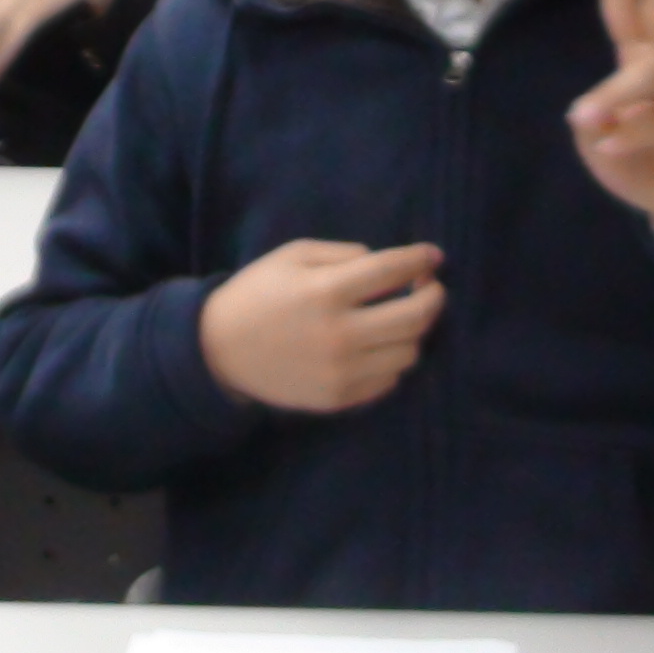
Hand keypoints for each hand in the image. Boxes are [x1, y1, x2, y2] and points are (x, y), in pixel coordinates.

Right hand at [199, 240, 445, 411]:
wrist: (219, 351)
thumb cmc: (258, 294)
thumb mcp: (293, 255)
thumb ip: (344, 254)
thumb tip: (391, 265)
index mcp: (325, 291)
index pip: (392, 271)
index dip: (420, 260)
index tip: (433, 256)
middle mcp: (340, 334)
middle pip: (415, 317)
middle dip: (434, 296)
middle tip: (429, 287)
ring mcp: (342, 371)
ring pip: (409, 352)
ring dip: (414, 331)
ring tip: (400, 317)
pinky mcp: (339, 398)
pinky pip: (390, 380)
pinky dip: (393, 359)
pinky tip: (379, 345)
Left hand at [567, 0, 653, 240]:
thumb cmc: (645, 163)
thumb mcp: (602, 143)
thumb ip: (594, 121)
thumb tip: (594, 111)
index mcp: (645, 62)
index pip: (629, 6)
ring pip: (653, 74)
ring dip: (617, 94)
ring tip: (590, 116)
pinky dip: (630, 134)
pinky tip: (612, 144)